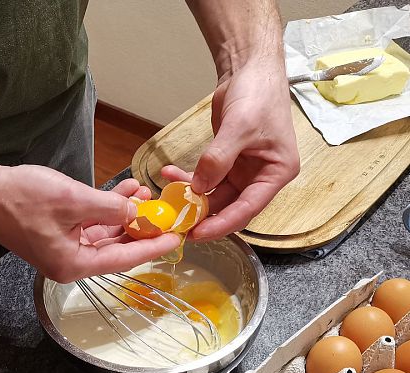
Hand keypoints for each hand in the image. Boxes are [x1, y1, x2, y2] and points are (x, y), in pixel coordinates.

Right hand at [0, 165, 179, 282]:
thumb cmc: (23, 198)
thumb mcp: (74, 201)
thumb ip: (110, 208)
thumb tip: (136, 211)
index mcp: (73, 265)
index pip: (123, 260)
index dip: (151, 247)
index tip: (175, 239)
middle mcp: (70, 263)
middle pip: (115, 249)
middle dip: (141, 228)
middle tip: (165, 213)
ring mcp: (63, 249)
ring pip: (105, 235)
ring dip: (124, 214)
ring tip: (146, 193)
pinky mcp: (57, 234)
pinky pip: (90, 225)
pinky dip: (106, 209)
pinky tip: (124, 191)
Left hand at [161, 56, 299, 239]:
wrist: (249, 67)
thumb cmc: (258, 93)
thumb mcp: (240, 126)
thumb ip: (219, 159)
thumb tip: (200, 189)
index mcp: (276, 173)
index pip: (248, 208)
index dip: (222, 224)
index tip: (198, 233)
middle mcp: (261, 177)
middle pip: (230, 207)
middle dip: (203, 215)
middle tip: (177, 224)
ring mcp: (243, 171)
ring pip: (215, 195)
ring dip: (191, 197)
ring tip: (168, 196)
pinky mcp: (226, 163)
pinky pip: (206, 179)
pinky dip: (189, 179)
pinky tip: (170, 174)